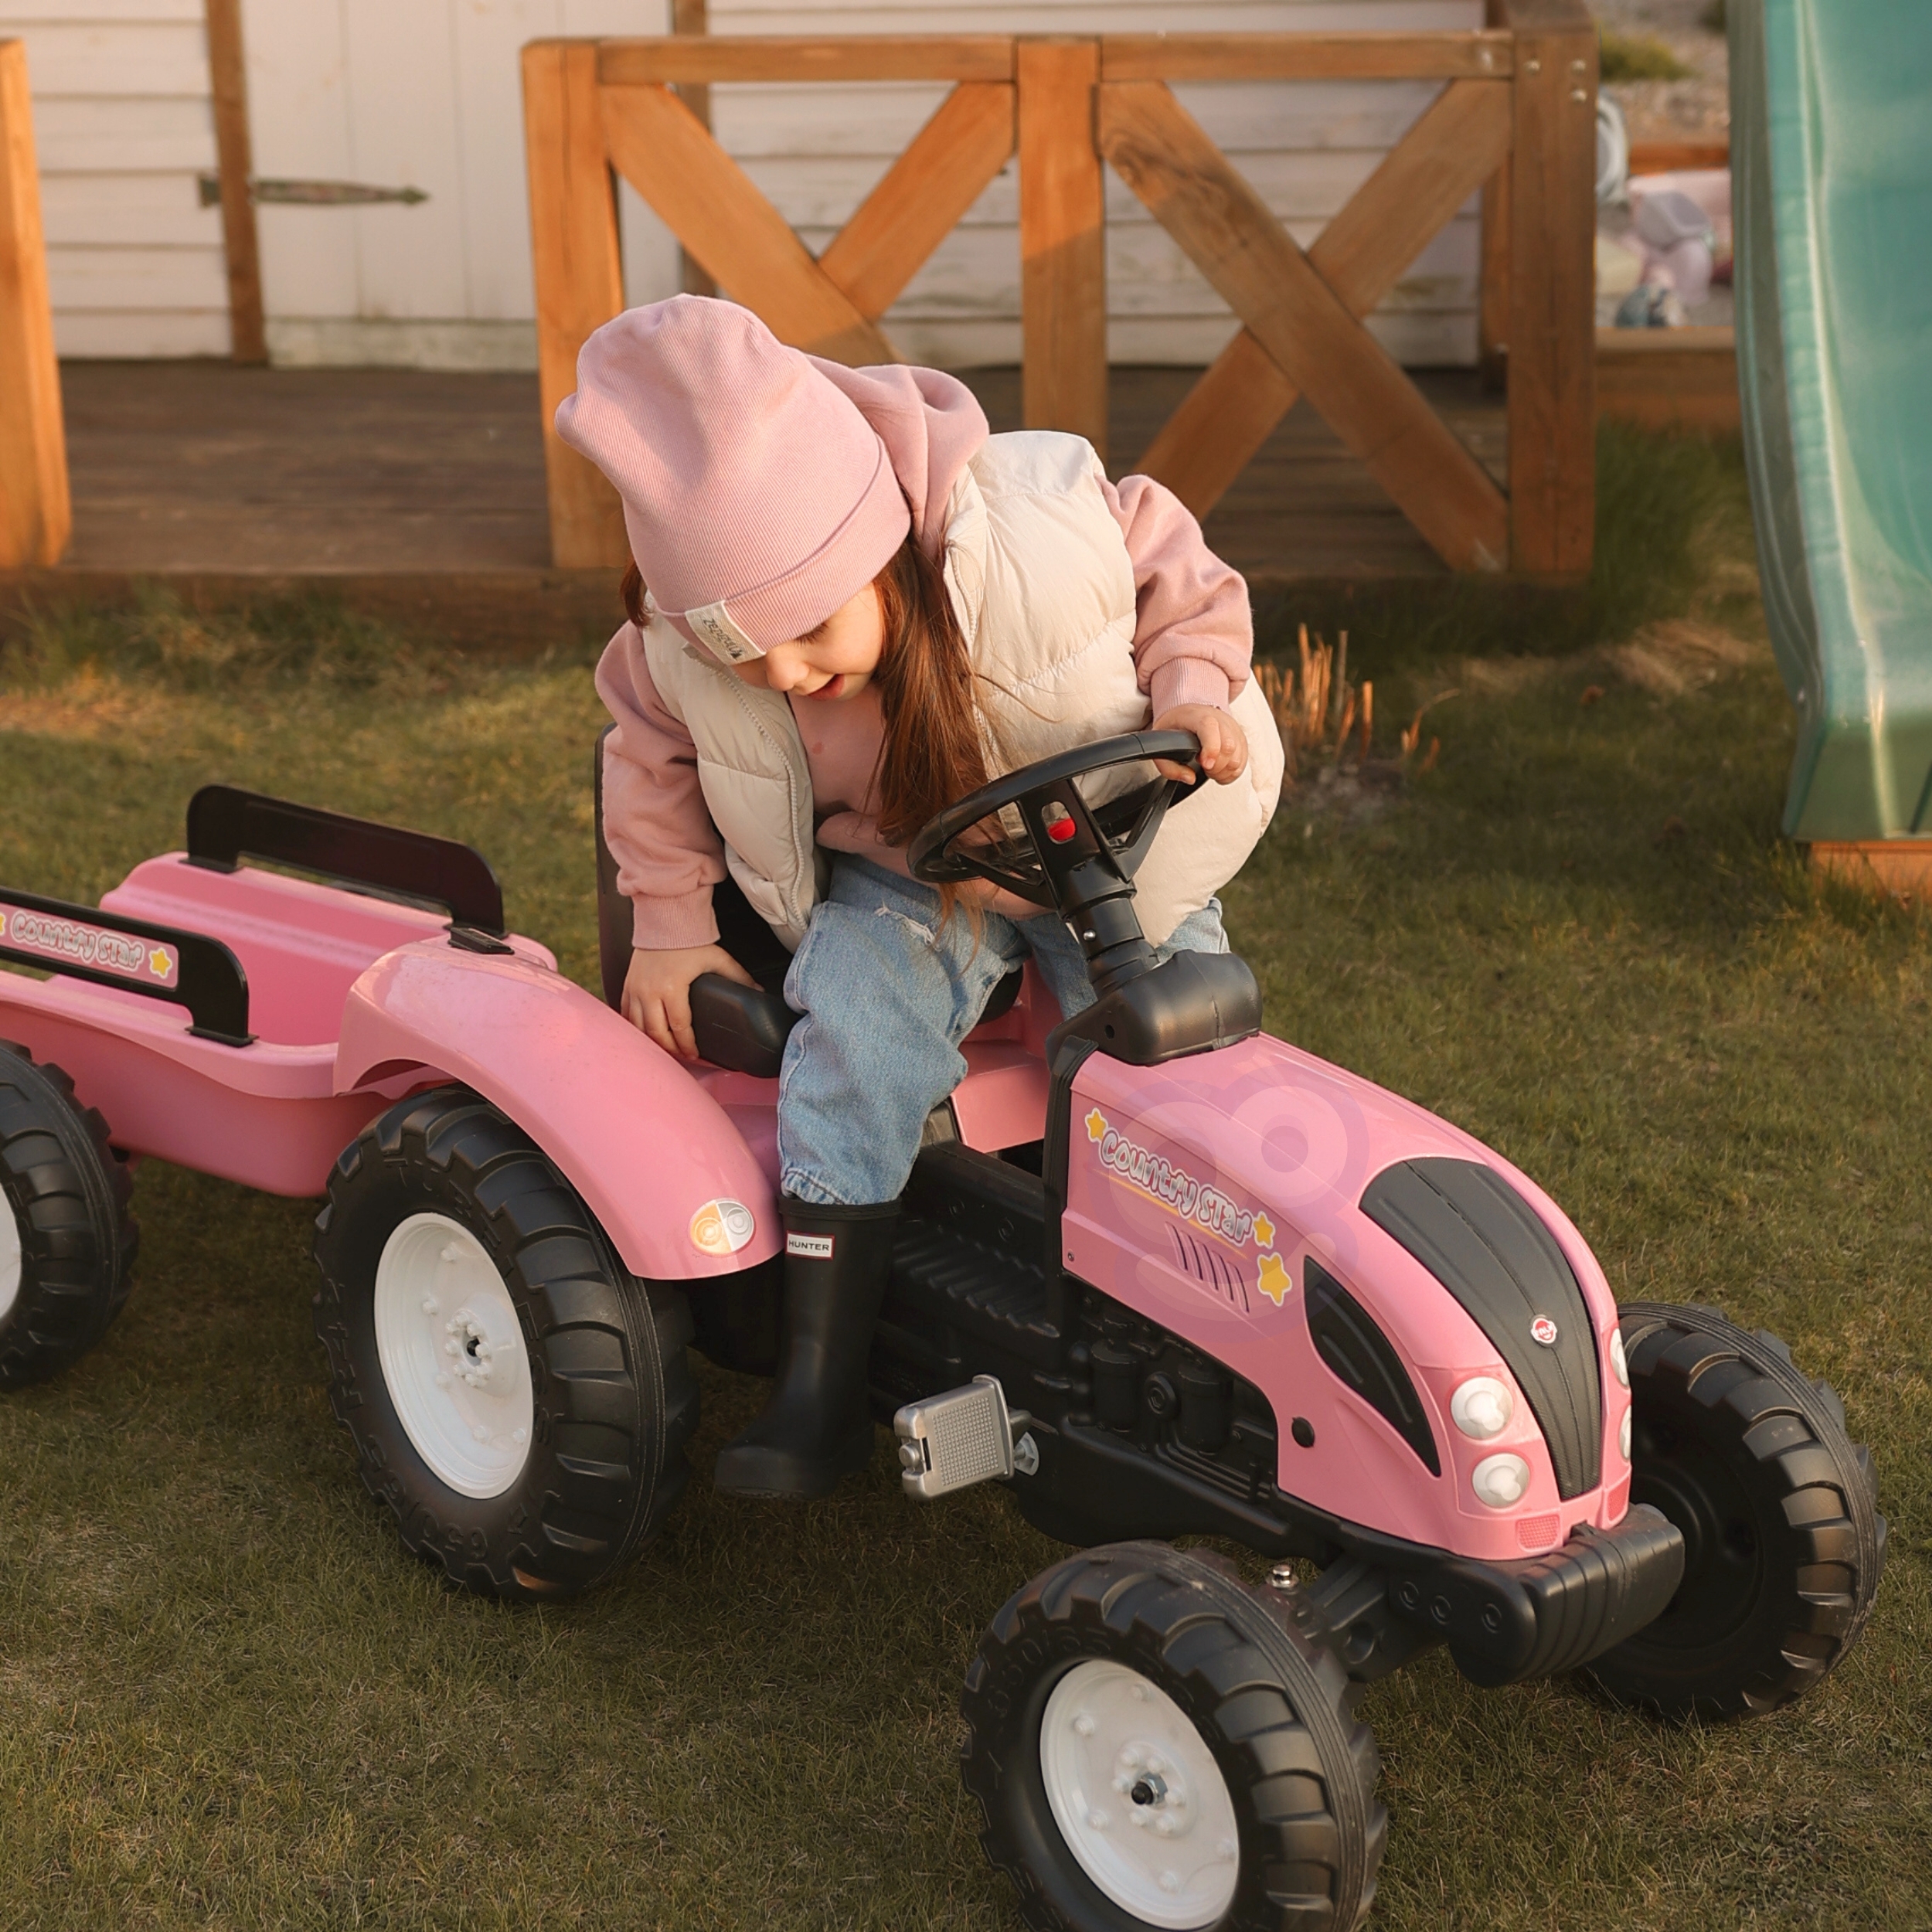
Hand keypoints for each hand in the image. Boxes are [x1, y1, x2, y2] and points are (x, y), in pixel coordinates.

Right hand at [621, 943, 757, 1060]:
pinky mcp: (627, 985)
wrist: (663, 920)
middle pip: (657, 1034)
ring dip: (653, 1042)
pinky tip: (645, 1035)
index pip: (679, 1028)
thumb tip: (759, 992)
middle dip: (672, 1050)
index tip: (695, 1055)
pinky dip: (635, 1028)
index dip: (687, 1046)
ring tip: (667, 1049)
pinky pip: (626, 1014)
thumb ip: (738, 977)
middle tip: (684, 1057)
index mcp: (672, 989)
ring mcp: (635, 989)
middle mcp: (649, 992)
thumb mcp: (717, 958)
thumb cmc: (689, 940)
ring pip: (639, 1028)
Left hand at [1151, 704, 1247, 784]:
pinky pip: (1242, 763)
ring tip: (1210, 768)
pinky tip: (1219, 770)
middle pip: (1228, 747)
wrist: (1190, 712)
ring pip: (1237, 758)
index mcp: (1198, 716)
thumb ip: (1168, 765)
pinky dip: (1231, 773)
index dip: (1211, 750)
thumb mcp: (1161, 741)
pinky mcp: (1240, 740)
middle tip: (1203, 766)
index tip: (1205, 765)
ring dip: (1223, 771)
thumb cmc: (1176, 725)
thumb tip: (1189, 778)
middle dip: (1215, 767)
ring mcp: (1233, 729)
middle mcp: (1220, 720)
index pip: (1210, 728)